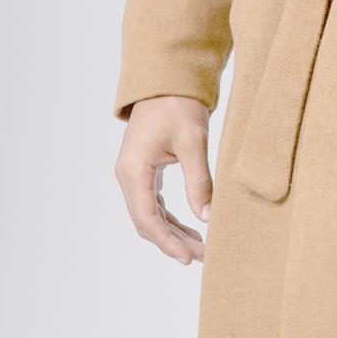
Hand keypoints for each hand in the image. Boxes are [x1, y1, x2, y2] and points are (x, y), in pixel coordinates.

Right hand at [114, 97, 213, 264]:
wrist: (166, 80)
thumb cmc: (177, 105)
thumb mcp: (193, 142)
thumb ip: (199, 182)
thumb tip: (208, 218)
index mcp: (134, 170)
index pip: (148, 218)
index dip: (168, 241)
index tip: (190, 257)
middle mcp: (128, 175)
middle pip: (146, 221)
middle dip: (173, 241)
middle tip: (203, 256)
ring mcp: (133, 173)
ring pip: (149, 214)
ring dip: (172, 232)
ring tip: (200, 246)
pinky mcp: (143, 169)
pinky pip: (153, 202)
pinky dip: (169, 217)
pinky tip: (190, 226)